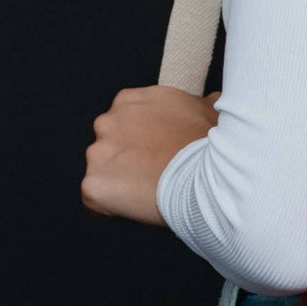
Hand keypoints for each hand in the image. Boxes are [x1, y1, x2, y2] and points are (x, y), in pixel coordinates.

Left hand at [82, 85, 219, 225]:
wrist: (207, 174)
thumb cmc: (210, 144)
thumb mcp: (209, 112)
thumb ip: (200, 104)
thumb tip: (213, 99)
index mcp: (129, 101)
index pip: (123, 122)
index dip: (139, 142)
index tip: (156, 153)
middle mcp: (107, 122)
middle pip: (108, 145)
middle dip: (126, 160)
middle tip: (153, 173)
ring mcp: (98, 154)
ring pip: (101, 172)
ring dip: (119, 183)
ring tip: (149, 192)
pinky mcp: (93, 185)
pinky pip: (96, 200)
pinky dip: (112, 206)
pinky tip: (137, 206)